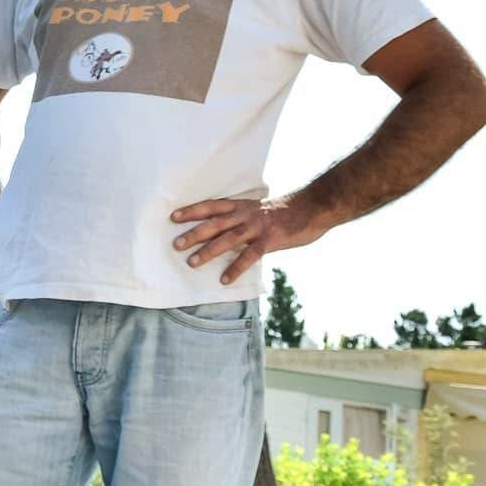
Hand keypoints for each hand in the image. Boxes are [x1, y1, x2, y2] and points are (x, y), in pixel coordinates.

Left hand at [169, 195, 324, 286]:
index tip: (173, 217)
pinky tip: (224, 279)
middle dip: (193, 234)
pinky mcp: (270, 240)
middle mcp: (245, 215)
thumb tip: (222, 232)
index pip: (211, 206)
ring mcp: (257, 227)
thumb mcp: (258, 209)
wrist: (312, 207)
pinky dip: (235, 268)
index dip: (192, 211)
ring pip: (228, 239)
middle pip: (214, 224)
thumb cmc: (284, 211)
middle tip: (175, 245)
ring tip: (192, 263)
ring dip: (209, 251)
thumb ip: (241, 219)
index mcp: (241, 206)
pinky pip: (249, 256)